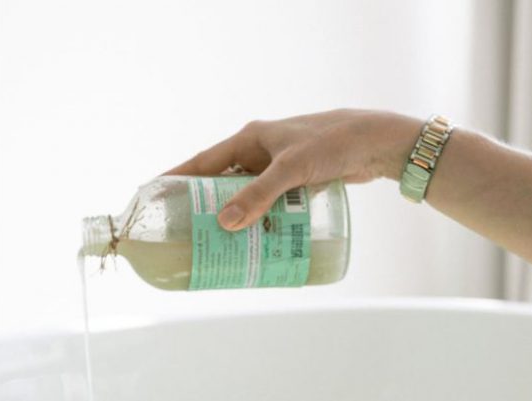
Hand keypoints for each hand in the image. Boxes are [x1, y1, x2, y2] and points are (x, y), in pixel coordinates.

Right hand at [163, 109, 421, 230]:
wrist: (377, 143)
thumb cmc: (333, 144)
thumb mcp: (291, 169)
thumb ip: (259, 195)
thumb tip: (226, 224)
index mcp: (250, 138)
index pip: (204, 161)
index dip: (178, 178)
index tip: (154, 195)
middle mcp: (260, 151)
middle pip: (222, 182)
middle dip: (205, 207)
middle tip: (187, 233)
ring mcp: (279, 167)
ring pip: (247, 196)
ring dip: (236, 217)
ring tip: (219, 245)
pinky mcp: (297, 181)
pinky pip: (270, 203)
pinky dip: (261, 219)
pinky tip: (257, 240)